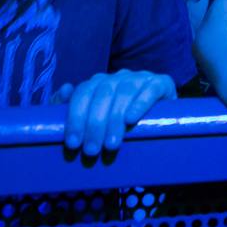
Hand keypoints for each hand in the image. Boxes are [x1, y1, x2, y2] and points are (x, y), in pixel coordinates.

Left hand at [54, 70, 175, 156]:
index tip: (73, 143)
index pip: (83, 92)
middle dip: (95, 124)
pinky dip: (139, 104)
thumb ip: (74, 107)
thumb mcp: (96, 118)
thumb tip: (64, 90)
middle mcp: (119, 76)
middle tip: (92, 150)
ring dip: (115, 119)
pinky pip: (150, 90)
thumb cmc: (122, 121)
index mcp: (100, 82)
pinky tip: (131, 120)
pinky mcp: (162, 82)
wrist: (162, 117)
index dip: (76, 117)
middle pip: (103, 93)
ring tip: (111, 145)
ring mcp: (141, 78)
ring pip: (125, 92)